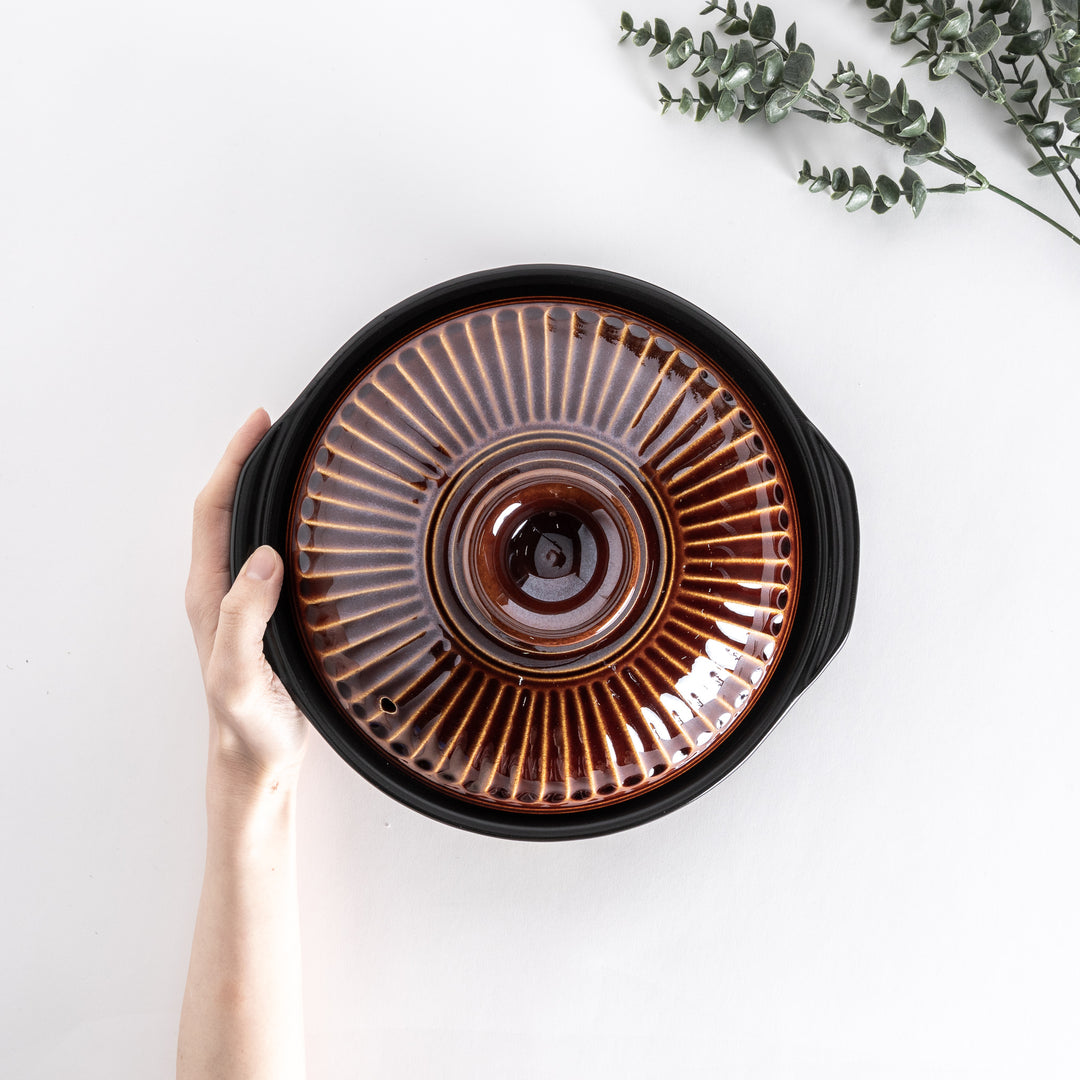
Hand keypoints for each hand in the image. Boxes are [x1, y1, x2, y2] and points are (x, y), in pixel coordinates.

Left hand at [185, 409, 309, 794]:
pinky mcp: (269, 616)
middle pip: (230, 509)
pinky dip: (290, 525)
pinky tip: (318, 525)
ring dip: (270, 491)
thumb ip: (244, 618)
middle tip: (286, 429)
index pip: (215, 510)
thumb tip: (264, 558)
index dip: (234, 462)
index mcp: (211, 594)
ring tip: (301, 462)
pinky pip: (275, 555)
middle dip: (251, 462)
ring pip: (252, 530)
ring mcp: (245, 602)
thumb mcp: (240, 676)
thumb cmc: (247, 726)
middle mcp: (224, 590)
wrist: (258, 763)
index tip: (261, 424)